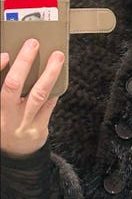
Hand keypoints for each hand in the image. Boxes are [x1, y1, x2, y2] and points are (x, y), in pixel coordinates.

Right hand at [1, 38, 63, 157]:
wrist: (15, 154)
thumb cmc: (5, 124)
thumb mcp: (1, 107)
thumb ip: (4, 88)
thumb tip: (13, 61)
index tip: (5, 55)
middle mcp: (5, 116)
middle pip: (13, 86)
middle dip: (24, 63)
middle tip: (33, 44)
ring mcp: (22, 124)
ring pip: (38, 95)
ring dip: (49, 73)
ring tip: (56, 57)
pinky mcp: (39, 130)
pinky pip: (49, 106)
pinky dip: (55, 90)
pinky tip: (60, 77)